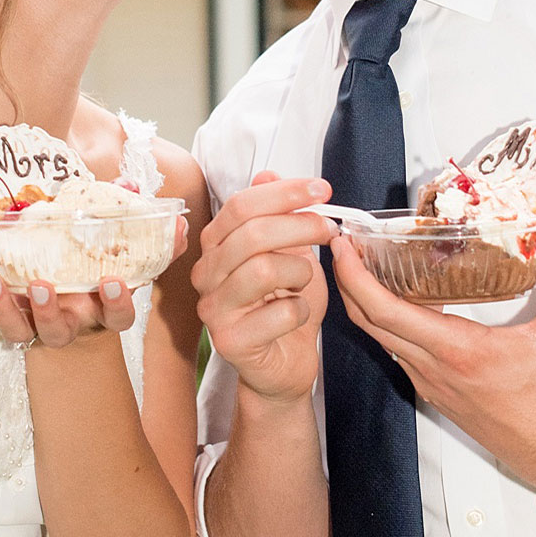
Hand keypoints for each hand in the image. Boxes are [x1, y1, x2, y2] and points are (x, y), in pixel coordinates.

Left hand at [0, 222, 147, 350]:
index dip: (117, 303)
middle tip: (42, 286)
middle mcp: (68, 322)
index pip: (117, 316)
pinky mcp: (2, 303)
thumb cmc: (94, 274)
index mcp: (102, 310)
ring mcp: (32, 320)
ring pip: (16, 326)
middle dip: (47, 312)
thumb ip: (125, 221)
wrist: (71, 311)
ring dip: (2, 304)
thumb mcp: (113, 251)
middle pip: (56, 330)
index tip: (113, 282)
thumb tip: (130, 185)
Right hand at [195, 173, 330, 404]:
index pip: (243, 205)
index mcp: (216, 245)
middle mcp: (206, 274)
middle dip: (301, 225)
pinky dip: (301, 311)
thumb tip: (268, 172)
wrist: (284, 365)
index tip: (323, 189)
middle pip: (252, 234)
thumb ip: (277, 215)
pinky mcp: (229, 341)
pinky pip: (278, 313)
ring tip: (307, 281)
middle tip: (329, 229)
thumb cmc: (285, 306)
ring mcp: (213, 309)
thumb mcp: (289, 253)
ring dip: (300, 272)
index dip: (285, 192)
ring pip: (263, 270)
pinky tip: (298, 315)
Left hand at [331, 221, 535, 497]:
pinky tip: (399, 298)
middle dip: (347, 280)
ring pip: (380, 338)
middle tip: (344, 244)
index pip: (384, 311)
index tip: (343, 245)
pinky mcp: (436, 393)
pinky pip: (398, 351)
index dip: (354, 276)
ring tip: (365, 263)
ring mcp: (431, 384)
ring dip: (364, 302)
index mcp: (457, 351)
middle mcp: (434, 369)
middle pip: (368, 322)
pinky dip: (386, 322)